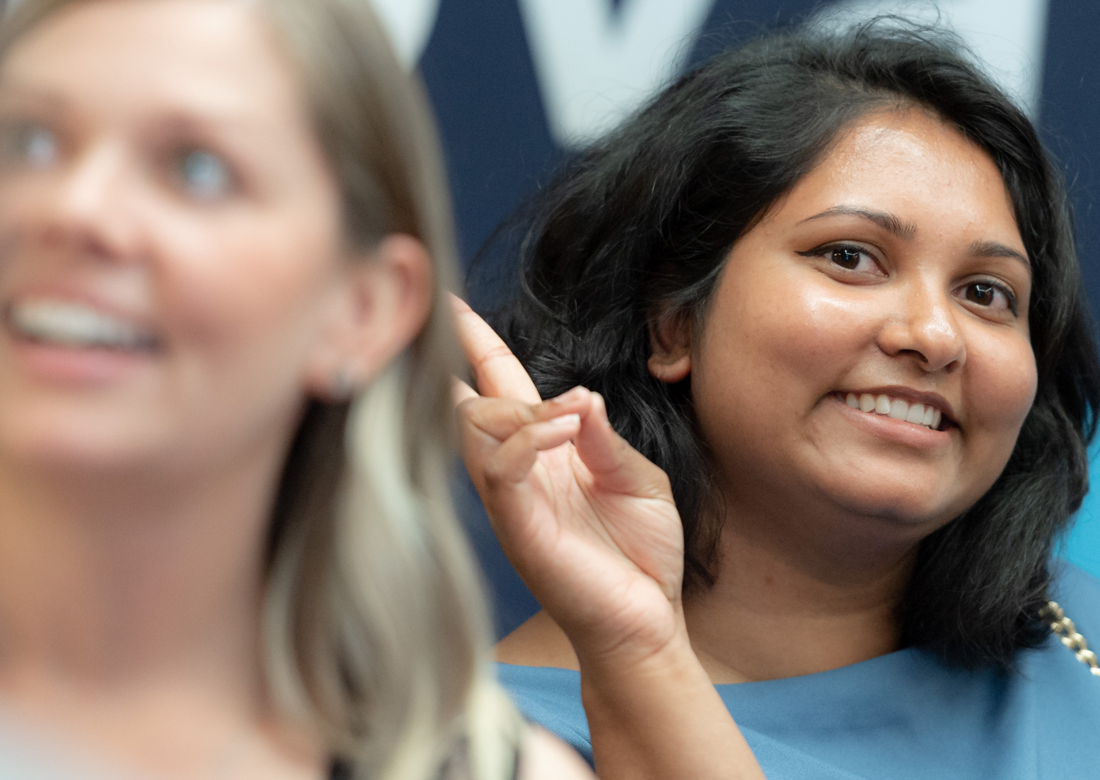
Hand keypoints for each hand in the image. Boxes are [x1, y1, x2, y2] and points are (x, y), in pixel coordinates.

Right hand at [451, 296, 687, 665]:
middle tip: (488, 347)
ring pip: (476, 430)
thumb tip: (577, 393)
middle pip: (471, 402)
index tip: (451, 306)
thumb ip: (604, 435)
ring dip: (520, 408)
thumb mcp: (636, 476)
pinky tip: (564, 432)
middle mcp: (519, 472)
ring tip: (568, 417)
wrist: (648, 621)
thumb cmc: (641, 554)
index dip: (474, 344)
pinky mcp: (519, 527)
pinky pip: (500, 470)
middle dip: (473, 362)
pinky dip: (528, 440)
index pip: (497, 386)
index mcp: (545, 453)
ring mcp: (513, 500)